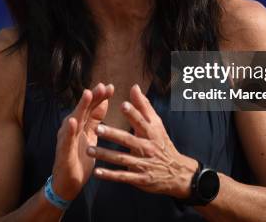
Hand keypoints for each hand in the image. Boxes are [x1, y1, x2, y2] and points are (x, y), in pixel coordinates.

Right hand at [51, 82, 113, 200]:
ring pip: (73, 119)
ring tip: (87, 95)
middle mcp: (71, 128)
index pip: (91, 107)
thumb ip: (95, 119)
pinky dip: (68, 130)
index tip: (110, 87)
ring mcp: (66, 138)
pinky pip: (66, 139)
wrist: (68, 183)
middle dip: (92, 97)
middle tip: (101, 86)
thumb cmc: (79, 158)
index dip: (99, 97)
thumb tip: (104, 100)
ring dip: (80, 107)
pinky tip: (73, 121)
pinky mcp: (63, 151)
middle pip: (83, 109)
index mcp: (80, 124)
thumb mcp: (91, 136)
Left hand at [88, 84, 197, 198]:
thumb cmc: (161, 143)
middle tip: (98, 128)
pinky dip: (110, 175)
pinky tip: (97, 172)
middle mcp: (147, 148)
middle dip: (113, 134)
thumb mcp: (157, 124)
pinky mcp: (139, 178)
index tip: (122, 105)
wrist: (176, 173)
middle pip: (128, 140)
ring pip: (122, 159)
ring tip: (89, 150)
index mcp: (151, 133)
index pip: (141, 122)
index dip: (133, 113)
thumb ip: (144, 106)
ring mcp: (143, 164)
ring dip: (105, 155)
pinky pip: (122, 176)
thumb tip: (134, 87)